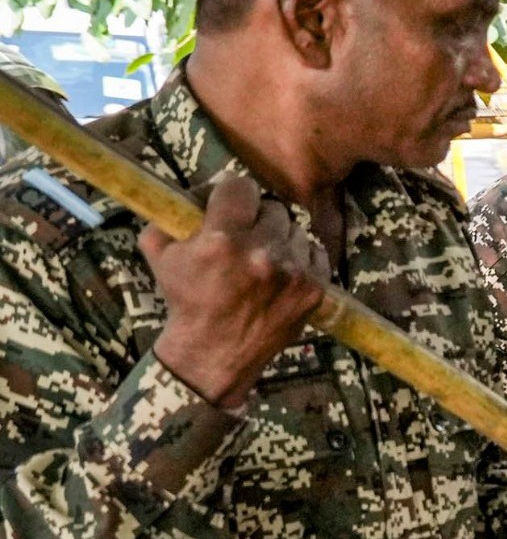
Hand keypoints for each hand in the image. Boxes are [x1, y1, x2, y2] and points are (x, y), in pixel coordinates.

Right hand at [148, 173, 328, 407]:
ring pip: (295, 229)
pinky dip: (300, 257)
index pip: (240, 185)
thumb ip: (172, 213)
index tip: (228, 205)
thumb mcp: (160, 253)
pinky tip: (281, 272)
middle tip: (244, 235)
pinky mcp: (315, 288)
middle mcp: (262, 252)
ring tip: (261, 258)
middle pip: (272, 207)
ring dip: (279, 238)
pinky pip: (315, 252)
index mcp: (221, 239)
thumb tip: (198, 187)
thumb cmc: (185, 300)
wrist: (213, 353)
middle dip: (256, 218)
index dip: (231, 194)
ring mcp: (293, 272)